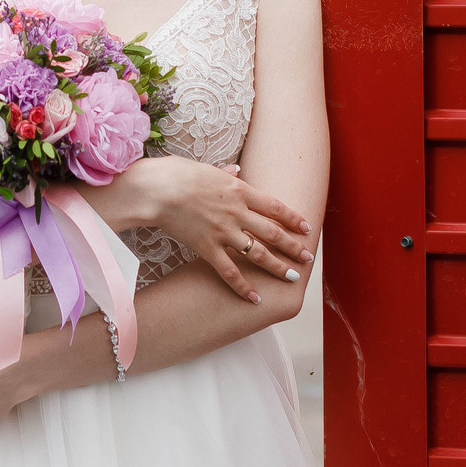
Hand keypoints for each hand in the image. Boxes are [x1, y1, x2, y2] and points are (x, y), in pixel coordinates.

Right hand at [99, 156, 312, 301]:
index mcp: (239, 190)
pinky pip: (230, 272)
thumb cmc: (177, 173)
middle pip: (273, 232)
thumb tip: (238, 168)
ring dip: (279, 267)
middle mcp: (237, 212)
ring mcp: (224, 232)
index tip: (307, 228)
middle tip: (309, 258)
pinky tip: (255, 298)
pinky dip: (243, 287)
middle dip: (293, 247)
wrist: (156, 190)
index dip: (293, 218)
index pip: (275, 206)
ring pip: (258, 254)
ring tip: (293, 278)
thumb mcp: (207, 168)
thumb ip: (226, 172)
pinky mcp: (207, 248)